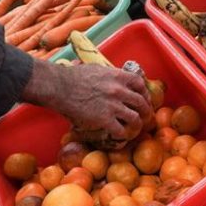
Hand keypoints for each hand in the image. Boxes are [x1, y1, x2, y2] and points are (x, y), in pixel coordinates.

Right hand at [21, 60, 151, 141]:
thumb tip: (113, 76)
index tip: (143, 98)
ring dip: (137, 125)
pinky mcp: (105, 119)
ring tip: (134, 129)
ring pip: (135, 118)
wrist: (60, 87)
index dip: (144, 92)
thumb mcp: (96, 69)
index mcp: (117, 76)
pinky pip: (121, 130)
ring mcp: (113, 105)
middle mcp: (119, 90)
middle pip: (141, 102)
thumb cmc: (73, 77)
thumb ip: (109, 74)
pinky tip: (120, 136)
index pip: (140, 84)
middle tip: (144, 116)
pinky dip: (123, 135)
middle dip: (146, 111)